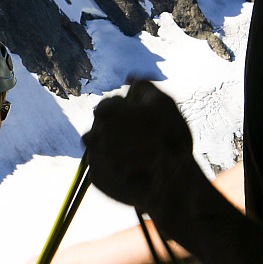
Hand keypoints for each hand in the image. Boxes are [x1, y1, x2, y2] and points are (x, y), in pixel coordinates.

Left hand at [83, 80, 194, 213]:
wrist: (170, 184)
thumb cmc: (168, 139)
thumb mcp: (164, 103)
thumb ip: (145, 86)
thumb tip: (131, 78)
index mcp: (105, 113)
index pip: (108, 105)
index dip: (124, 109)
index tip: (139, 118)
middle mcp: (92, 134)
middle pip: (101, 126)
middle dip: (116, 128)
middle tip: (139, 137)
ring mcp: (93, 159)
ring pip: (99, 147)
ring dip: (112, 146)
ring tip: (134, 153)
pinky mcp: (97, 180)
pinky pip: (103, 168)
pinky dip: (114, 167)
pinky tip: (132, 169)